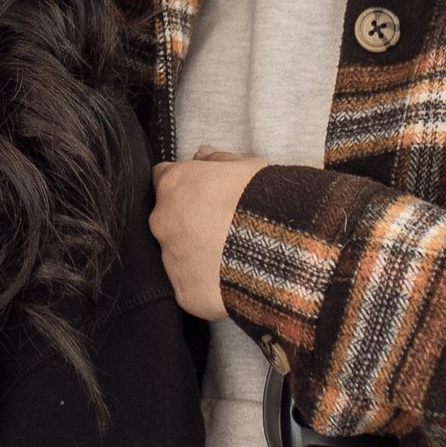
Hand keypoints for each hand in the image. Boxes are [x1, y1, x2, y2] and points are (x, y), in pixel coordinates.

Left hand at [150, 150, 269, 319]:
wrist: (283, 248)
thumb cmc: (264, 200)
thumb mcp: (246, 167)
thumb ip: (216, 160)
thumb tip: (202, 155)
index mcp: (174, 185)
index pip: (163, 178)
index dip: (183, 186)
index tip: (199, 193)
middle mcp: (162, 221)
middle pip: (166, 219)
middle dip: (186, 222)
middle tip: (219, 228)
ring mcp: (170, 259)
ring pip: (176, 254)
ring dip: (194, 254)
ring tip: (228, 256)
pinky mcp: (184, 291)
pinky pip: (190, 286)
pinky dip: (205, 283)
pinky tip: (229, 279)